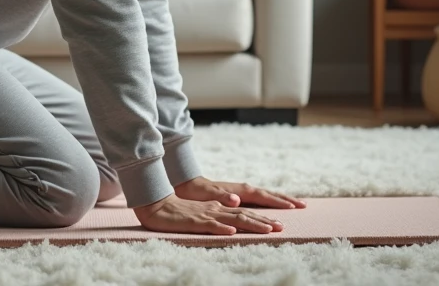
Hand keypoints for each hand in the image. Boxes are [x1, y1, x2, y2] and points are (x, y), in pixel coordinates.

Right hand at [132, 193, 284, 235]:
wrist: (156, 206)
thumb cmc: (179, 212)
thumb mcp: (203, 215)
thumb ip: (219, 216)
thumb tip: (235, 225)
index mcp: (219, 208)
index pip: (245, 212)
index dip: (263, 217)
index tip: (280, 224)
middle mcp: (216, 209)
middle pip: (244, 214)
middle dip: (264, 221)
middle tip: (282, 227)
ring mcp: (206, 215)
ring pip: (232, 219)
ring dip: (251, 223)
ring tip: (267, 229)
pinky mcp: (193, 221)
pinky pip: (209, 225)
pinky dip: (221, 228)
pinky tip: (231, 232)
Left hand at [174, 176, 306, 209]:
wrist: (187, 182)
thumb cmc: (196, 191)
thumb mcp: (207, 194)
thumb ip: (222, 196)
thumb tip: (237, 199)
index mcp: (238, 190)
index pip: (262, 196)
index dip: (277, 201)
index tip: (293, 207)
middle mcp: (242, 190)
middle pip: (268, 194)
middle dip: (285, 200)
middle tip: (303, 205)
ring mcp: (241, 191)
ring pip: (265, 195)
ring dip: (280, 200)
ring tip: (295, 205)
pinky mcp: (237, 195)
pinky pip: (258, 198)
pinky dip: (269, 201)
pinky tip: (274, 205)